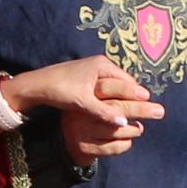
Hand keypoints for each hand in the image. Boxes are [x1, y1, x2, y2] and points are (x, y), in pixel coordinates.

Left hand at [3, 56, 161, 161]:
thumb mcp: (83, 103)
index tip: (150, 107)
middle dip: (133, 96)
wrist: (36, 85)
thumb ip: (104, 112)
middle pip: (124, 82)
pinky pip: (106, 87)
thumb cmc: (60, 90)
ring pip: (115, 86)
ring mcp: (93, 69)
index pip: (128, 81)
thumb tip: (124, 123)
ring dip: (122, 98)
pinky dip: (112, 97)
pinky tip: (114, 109)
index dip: (139, 95)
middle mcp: (100, 64)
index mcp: (102, 65)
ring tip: (133, 112)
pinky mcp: (86, 77)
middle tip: (147, 111)